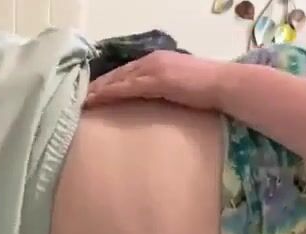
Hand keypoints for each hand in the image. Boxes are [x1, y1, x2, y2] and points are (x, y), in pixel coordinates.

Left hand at [85, 51, 228, 110]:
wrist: (225, 85)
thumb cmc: (208, 90)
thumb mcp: (180, 86)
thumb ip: (165, 89)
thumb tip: (155, 100)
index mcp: (158, 61)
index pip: (127, 71)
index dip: (109, 81)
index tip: (93, 91)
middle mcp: (152, 60)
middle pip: (118, 73)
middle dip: (99, 84)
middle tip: (81, 96)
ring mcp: (154, 69)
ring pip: (119, 79)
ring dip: (99, 89)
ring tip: (83, 100)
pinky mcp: (157, 80)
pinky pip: (128, 87)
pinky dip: (111, 92)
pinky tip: (97, 99)